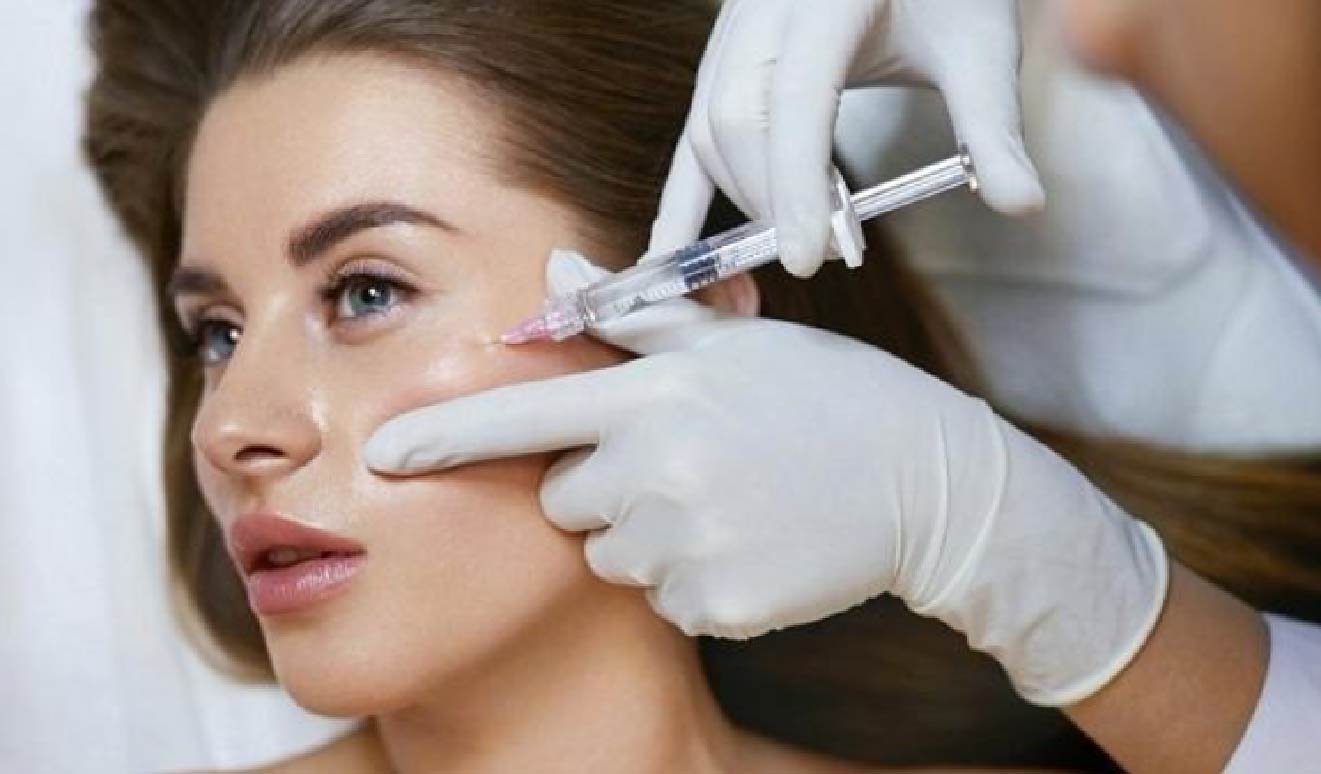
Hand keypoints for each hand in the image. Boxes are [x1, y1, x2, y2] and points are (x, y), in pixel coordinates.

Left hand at [366, 251, 1163, 705]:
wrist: (927, 479)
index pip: (524, 418)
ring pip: (614, 555)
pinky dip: (697, 579)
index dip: (445, 439)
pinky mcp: (717, 603)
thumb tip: (561, 267)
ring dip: (653, 534)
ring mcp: (688, 541)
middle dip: (604, 485)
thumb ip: (636, 314)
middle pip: (567, 499)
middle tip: (685, 462)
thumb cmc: (826, 394)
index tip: (379, 460)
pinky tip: (752, 543)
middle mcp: (659, 468)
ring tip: (730, 499)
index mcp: (655, 395)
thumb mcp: (737, 339)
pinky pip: (666, 598)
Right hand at [652, 0, 1043, 276]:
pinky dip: (682, 197)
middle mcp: (763, 7)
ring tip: (798, 239)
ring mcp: (733, 31)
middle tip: (824, 250)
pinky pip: (692, 132)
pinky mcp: (723, 60)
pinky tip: (671, 254)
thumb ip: (994, 127)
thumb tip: (1024, 205)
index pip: (795, 96)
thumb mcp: (982, 47)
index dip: (794, 181)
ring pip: (707, 126)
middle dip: (771, 197)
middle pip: (736, 116)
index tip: (807, 256)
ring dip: (744, 197)